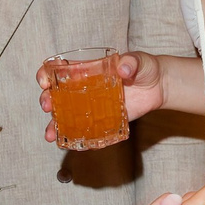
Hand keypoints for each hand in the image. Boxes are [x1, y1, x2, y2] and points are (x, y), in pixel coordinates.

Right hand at [40, 52, 167, 144]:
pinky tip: (71, 144)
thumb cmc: (145, 67)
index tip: (45, 81)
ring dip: (54, 125)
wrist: (159, 87)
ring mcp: (91, 106)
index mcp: (86, 70)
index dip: (46, 75)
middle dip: (46, 101)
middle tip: (48, 106)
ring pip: (66, 116)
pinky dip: (77, 138)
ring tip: (50, 135)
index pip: (58, 71)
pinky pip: (86, 131)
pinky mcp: (103, 121)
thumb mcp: (138, 60)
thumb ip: (131, 62)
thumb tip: (124, 69)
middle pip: (56, 95)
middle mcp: (83, 89)